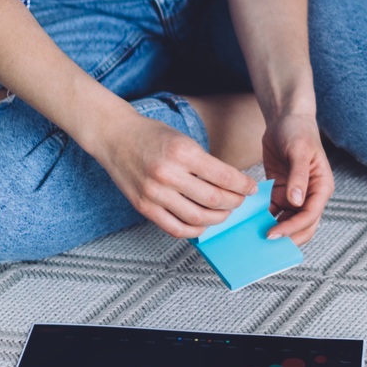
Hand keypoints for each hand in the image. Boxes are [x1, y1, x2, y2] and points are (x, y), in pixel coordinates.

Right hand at [92, 112, 255, 239]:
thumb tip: (232, 185)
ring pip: (197, 217)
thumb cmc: (152, 136)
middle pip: (213, 199)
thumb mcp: (183, 140)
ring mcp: (154, 193)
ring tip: (224, 213)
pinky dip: (194, 230)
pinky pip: (175, 228)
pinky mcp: (144, 207)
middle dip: (234, 203)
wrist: (115, 136)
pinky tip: (203, 224)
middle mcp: (168, 173)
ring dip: (218, 218)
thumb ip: (205, 163)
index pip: (223, 176)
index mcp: (182, 152)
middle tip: (240, 201)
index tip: (251, 188)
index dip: (243, 185)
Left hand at [261, 110, 332, 246]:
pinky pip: (273, 211)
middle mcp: (310, 195)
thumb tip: (297, 201)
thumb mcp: (299, 151)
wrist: (285, 119)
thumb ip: (299, 176)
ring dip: (275, 230)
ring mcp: (294, 195)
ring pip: (287, 222)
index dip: (293, 227)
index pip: (310, 215)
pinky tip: (250, 223)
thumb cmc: (298, 132)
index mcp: (321, 187)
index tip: (274, 233)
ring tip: (255, 238)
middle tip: (266, 243)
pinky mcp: (280, 192)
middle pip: (303, 225)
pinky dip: (264, 218)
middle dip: (287, 236)